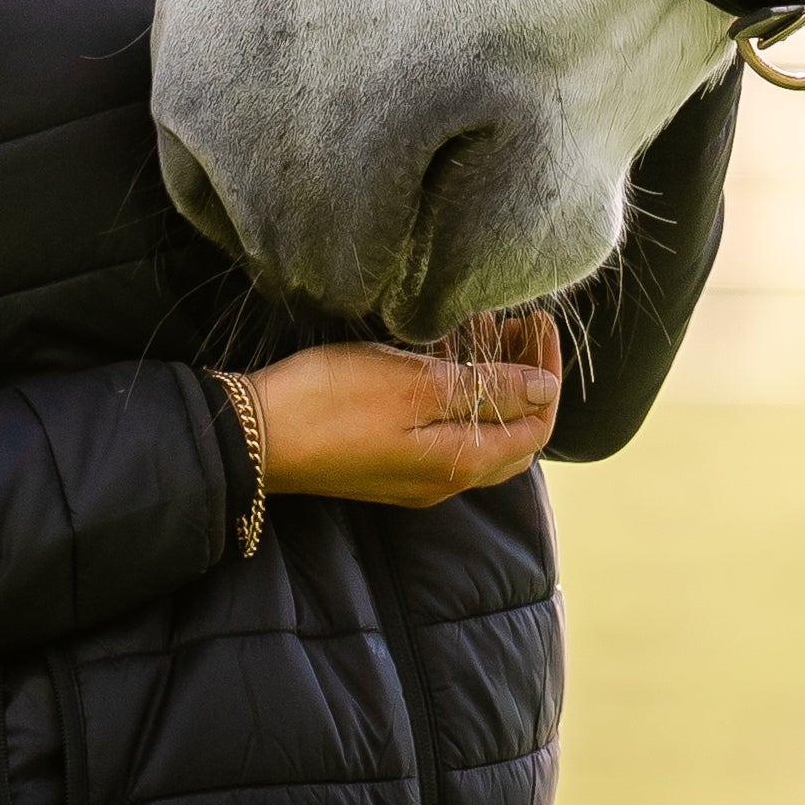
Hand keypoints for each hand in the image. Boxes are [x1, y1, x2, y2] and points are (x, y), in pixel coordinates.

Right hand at [248, 313, 563, 508]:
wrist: (257, 436)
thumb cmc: (334, 403)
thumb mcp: (417, 384)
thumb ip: (486, 390)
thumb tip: (546, 390)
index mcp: (460, 463)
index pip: (535, 426)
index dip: (547, 374)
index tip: (540, 324)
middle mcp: (444, 479)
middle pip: (512, 433)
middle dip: (527, 378)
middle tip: (522, 326)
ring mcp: (413, 474)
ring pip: (476, 429)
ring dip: (492, 382)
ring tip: (488, 329)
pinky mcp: (387, 461)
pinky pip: (443, 429)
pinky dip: (457, 392)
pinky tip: (443, 355)